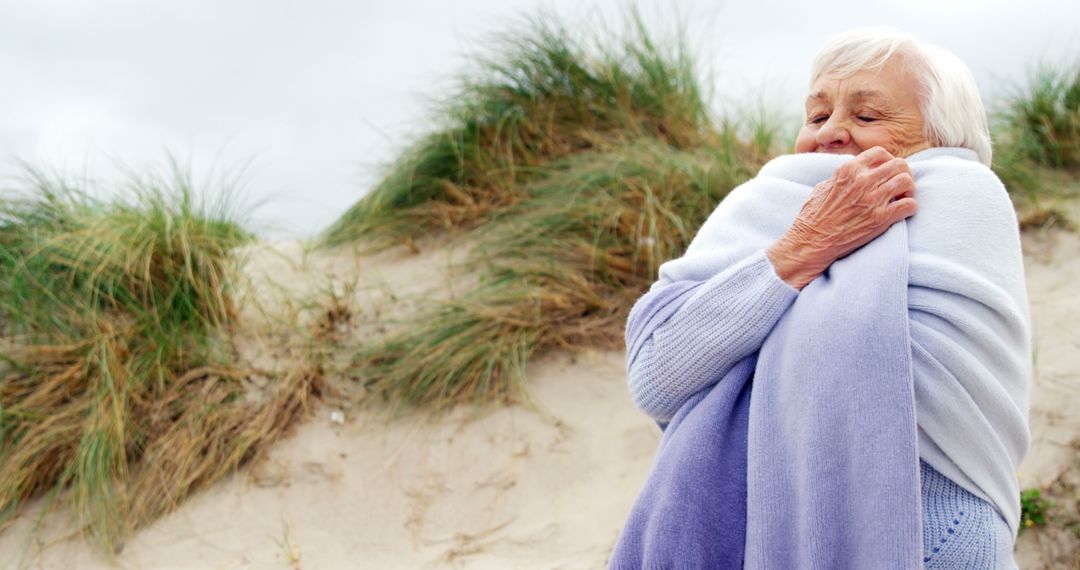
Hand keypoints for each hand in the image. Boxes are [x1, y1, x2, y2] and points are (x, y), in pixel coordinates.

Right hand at [766, 146, 917, 289]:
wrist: (811, 242)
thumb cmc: (813, 216)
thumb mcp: (823, 187)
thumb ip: (842, 177)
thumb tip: (855, 174)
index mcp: (848, 170)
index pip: (880, 153)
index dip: (888, 161)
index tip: (887, 171)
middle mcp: (862, 180)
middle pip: (899, 164)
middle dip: (903, 173)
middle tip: (900, 185)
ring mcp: (873, 199)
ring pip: (907, 181)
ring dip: (908, 189)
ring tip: (902, 197)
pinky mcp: (880, 219)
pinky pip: (909, 205)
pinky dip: (910, 207)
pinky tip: (902, 212)